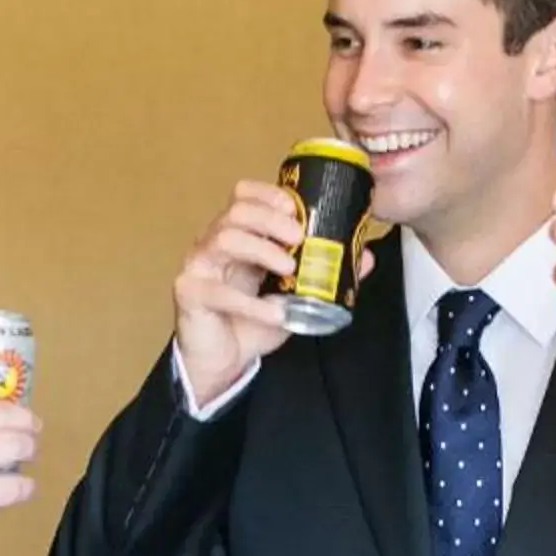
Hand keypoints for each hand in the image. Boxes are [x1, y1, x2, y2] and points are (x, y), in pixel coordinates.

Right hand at [172, 181, 307, 403]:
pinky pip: (218, 291)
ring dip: (262, 249)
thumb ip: (326, 274)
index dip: (268, 194)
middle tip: (299, 237)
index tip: (295, 208)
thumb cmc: (252, 322)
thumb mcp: (295, 295)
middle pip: (236, 210)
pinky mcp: (190, 293)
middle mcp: (213, 243)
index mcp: (237, 235)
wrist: (223, 361)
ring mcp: (198, 266)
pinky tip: (275, 313)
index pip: (244, 195)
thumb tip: (366, 257)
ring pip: (224, 238)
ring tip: (289, 268)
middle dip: (271, 219)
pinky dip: (252, 303)